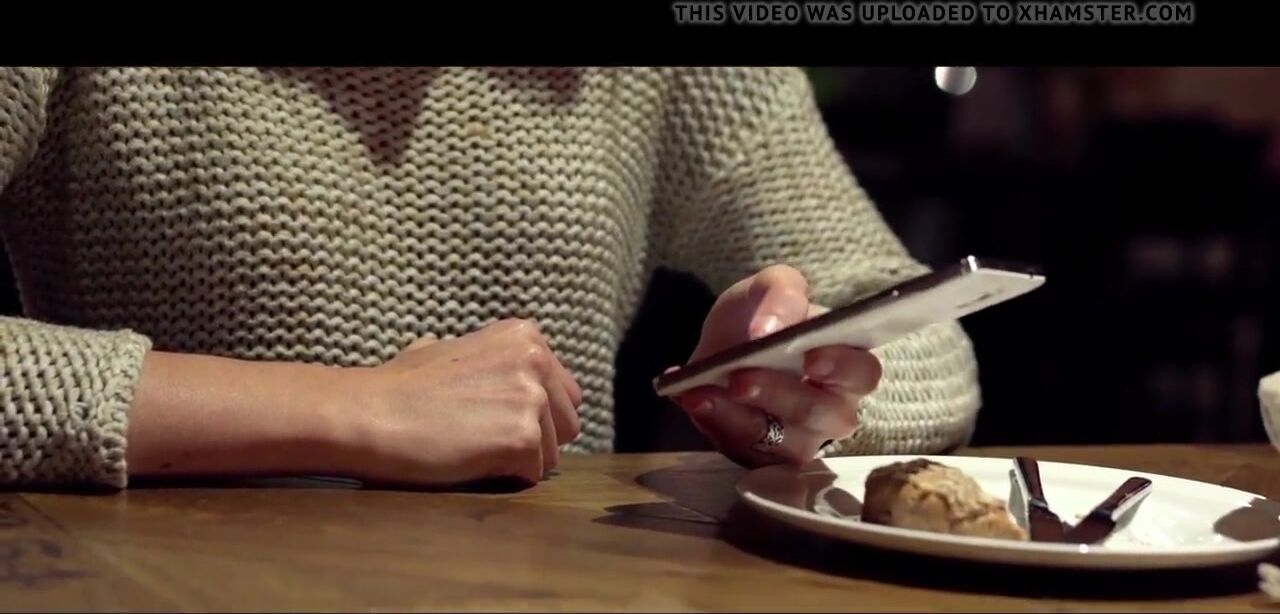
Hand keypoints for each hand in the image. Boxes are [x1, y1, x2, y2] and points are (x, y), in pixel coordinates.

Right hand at [333, 319, 582, 486]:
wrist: (370, 412)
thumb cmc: (399, 386)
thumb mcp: (449, 348)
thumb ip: (485, 356)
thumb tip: (492, 368)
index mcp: (526, 336)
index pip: (565, 393)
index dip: (537, 416)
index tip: (497, 419)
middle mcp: (537, 360)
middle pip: (568, 424)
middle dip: (536, 439)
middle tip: (486, 439)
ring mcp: (532, 398)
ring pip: (552, 454)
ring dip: (518, 461)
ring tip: (472, 448)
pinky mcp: (523, 437)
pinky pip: (533, 475)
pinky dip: (505, 478)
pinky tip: (471, 462)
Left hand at [671, 265, 880, 466]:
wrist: (723, 346)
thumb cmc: (763, 317)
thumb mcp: (772, 287)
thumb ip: (782, 294)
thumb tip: (770, 330)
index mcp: (847, 365)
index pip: (861, 373)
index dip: (842, 368)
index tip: (811, 357)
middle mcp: (832, 409)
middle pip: (821, 413)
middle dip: (779, 394)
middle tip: (741, 377)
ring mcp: (800, 438)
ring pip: (784, 442)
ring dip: (740, 418)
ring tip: (703, 393)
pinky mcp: (765, 457)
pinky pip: (745, 451)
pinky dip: (715, 424)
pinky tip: (693, 399)